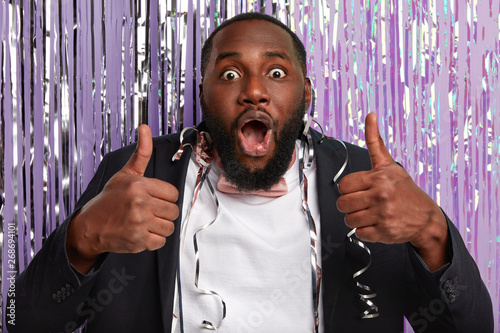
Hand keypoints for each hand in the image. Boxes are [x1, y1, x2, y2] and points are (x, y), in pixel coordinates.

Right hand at [66, 125, 178, 272]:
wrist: (89, 226)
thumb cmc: (110, 199)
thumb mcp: (126, 173)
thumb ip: (141, 153)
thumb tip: (145, 128)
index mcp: (139, 185)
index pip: (173, 194)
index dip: (164, 197)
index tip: (152, 199)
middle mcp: (139, 203)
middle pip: (173, 211)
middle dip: (163, 213)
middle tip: (147, 212)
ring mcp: (139, 223)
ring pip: (169, 227)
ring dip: (159, 227)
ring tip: (144, 222)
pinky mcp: (138, 240)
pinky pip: (161, 241)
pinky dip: (153, 240)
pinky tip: (140, 232)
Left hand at [336, 113, 447, 270]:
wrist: (427, 217)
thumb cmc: (404, 190)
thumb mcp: (390, 165)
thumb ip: (375, 143)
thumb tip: (370, 115)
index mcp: (379, 177)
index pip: (343, 185)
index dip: (348, 189)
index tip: (359, 190)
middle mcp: (381, 195)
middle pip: (342, 204)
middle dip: (350, 205)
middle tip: (363, 204)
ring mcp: (383, 214)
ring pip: (349, 220)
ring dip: (357, 219)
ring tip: (371, 214)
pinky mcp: (385, 231)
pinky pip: (360, 233)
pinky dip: (366, 232)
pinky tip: (378, 224)